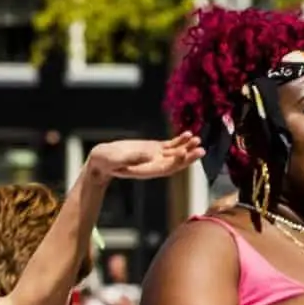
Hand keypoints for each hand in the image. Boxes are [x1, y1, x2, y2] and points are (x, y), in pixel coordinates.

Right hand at [87, 134, 204, 181]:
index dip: (177, 161)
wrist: (103, 159)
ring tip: (197, 139)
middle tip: (201, 150)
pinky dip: (179, 140)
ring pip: (175, 152)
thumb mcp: (118, 159)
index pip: (167, 168)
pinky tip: (188, 133)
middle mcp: (155, 165)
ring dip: (187, 146)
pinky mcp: (153, 148)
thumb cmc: (107, 161)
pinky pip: (170, 145)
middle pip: (175, 162)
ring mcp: (155, 156)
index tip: (184, 152)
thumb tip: (149, 155)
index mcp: (148, 171)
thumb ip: (133, 158)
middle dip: (188, 156)